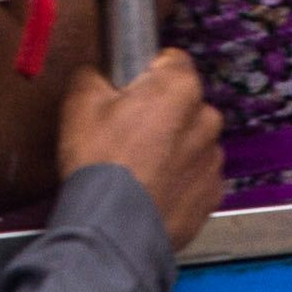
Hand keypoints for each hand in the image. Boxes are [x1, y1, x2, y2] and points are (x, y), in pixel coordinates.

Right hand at [59, 55, 224, 247]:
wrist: (113, 230)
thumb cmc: (100, 166)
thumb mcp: (79, 104)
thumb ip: (93, 76)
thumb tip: (97, 76)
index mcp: (180, 87)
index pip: (172, 62)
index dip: (148, 75)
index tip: (131, 93)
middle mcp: (206, 119)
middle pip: (185, 105)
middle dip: (162, 115)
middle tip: (128, 136)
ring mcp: (212, 160)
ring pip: (192, 143)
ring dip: (172, 150)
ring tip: (139, 170)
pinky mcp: (211, 195)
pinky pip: (196, 179)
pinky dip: (179, 183)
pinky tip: (152, 192)